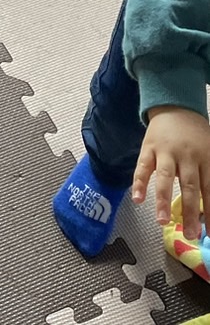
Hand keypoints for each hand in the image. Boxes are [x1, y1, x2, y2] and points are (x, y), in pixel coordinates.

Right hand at [132, 105, 209, 237]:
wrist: (175, 106)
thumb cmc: (196, 136)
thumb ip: (209, 175)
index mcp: (206, 158)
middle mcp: (187, 156)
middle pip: (190, 186)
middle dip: (190, 213)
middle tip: (191, 234)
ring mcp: (166, 152)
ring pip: (166, 177)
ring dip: (163, 200)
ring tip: (162, 221)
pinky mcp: (149, 148)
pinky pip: (143, 166)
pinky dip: (138, 182)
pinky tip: (137, 199)